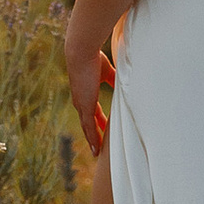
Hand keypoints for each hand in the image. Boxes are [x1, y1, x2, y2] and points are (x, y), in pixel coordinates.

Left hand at [65, 20, 108, 145]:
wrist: (82, 52)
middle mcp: (80, 101)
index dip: (97, 120)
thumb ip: (113, 79)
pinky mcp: (84, 106)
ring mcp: (81, 105)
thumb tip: (123, 84)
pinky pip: (89, 127)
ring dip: (93, 140)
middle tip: (99, 145)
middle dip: (94, 133)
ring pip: (87, 127)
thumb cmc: (93, 57)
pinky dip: (92, 139)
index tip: (102, 126)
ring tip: (98, 152)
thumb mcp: (106, 71)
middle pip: (88, 122)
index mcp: (85, 92)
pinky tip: (96, 149)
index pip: (91, 110)